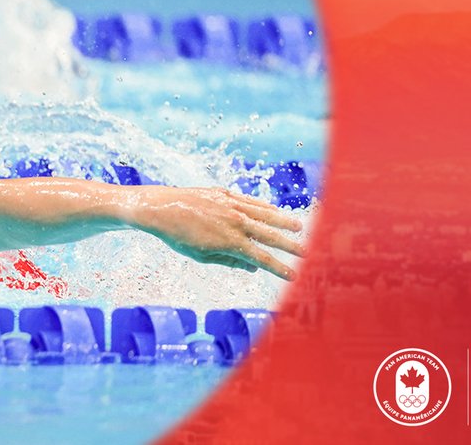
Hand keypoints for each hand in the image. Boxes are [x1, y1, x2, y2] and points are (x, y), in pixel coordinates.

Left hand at [129, 186, 304, 279]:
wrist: (161, 208)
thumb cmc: (179, 237)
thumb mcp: (202, 256)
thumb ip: (230, 261)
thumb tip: (253, 267)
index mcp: (230, 242)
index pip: (262, 258)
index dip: (280, 268)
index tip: (295, 276)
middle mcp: (235, 222)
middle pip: (270, 236)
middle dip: (291, 245)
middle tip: (309, 252)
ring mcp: (231, 205)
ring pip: (265, 214)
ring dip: (284, 221)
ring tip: (300, 227)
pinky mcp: (225, 193)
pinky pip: (250, 201)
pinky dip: (265, 207)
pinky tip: (274, 210)